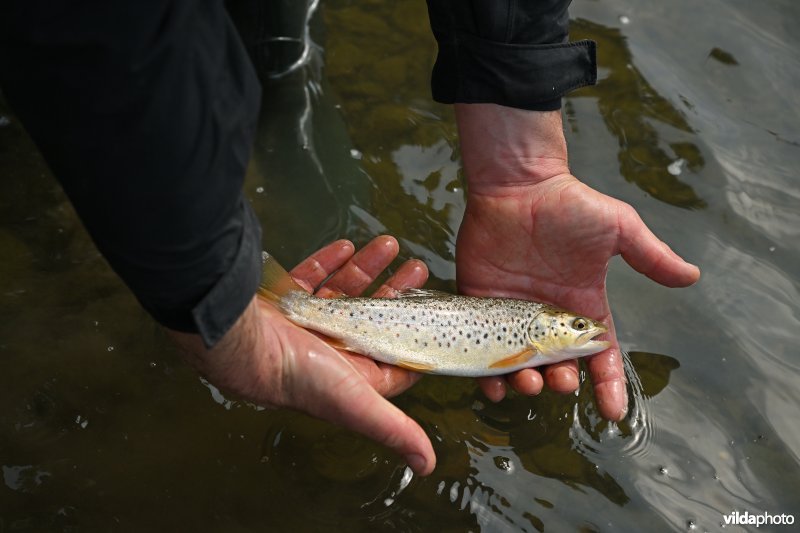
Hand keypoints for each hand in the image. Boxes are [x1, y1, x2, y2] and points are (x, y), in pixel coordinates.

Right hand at [170, 236, 435, 474]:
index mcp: (353, 377)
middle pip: (375, 319)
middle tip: (415, 269)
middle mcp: (332, 353)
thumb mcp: (358, 403)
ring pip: (347, 293)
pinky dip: (330, 261)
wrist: (243, 343)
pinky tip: (345, 246)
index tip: (432, 307)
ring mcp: (309, 325)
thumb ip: (395, 430)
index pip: (393, 356)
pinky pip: (313, 277)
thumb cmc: (298, 377)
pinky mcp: (287, 303)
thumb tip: (426, 466)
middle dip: (397, 292)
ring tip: (388, 245)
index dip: (416, 334)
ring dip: (368, 269)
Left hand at [453, 104, 699, 419]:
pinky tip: (489, 383)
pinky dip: (485, 372)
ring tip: (527, 382)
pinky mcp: (481, 306)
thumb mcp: (618, 228)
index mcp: (582, 307)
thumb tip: (692, 276)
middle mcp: (548, 318)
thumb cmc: (569, 203)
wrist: (517, 184)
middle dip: (562, 382)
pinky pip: (482, 348)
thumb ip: (650, 255)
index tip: (614, 412)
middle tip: (560, 381)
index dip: (610, 384)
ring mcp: (513, 315)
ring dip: (525, 382)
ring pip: (520, 365)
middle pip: (559, 366)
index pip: (601, 356)